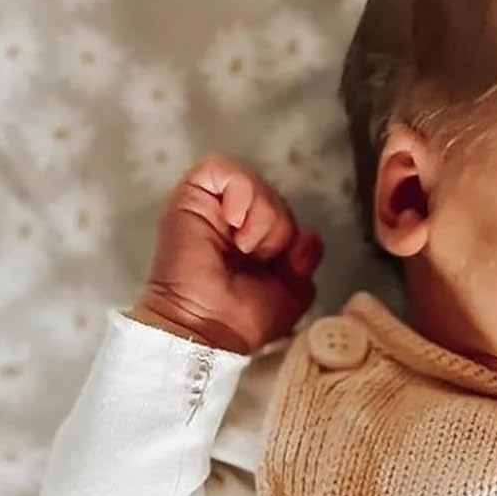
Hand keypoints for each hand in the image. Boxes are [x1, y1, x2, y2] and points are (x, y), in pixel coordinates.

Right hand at [130, 154, 323, 354]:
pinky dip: (240, 195)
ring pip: (254, 181)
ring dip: (262, 218)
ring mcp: (210, 206)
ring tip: (243, 247)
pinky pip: (222, 168)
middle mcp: (230, 220)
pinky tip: (234, 226)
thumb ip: (305, 259)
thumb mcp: (293, 292)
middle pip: (273, 195)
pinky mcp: (190, 196)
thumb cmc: (243, 319)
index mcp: (252, 238)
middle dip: (277, 229)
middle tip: (258, 258)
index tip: (276, 265)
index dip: (289, 235)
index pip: (283, 211)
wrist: (211, 327)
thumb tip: (307, 233)